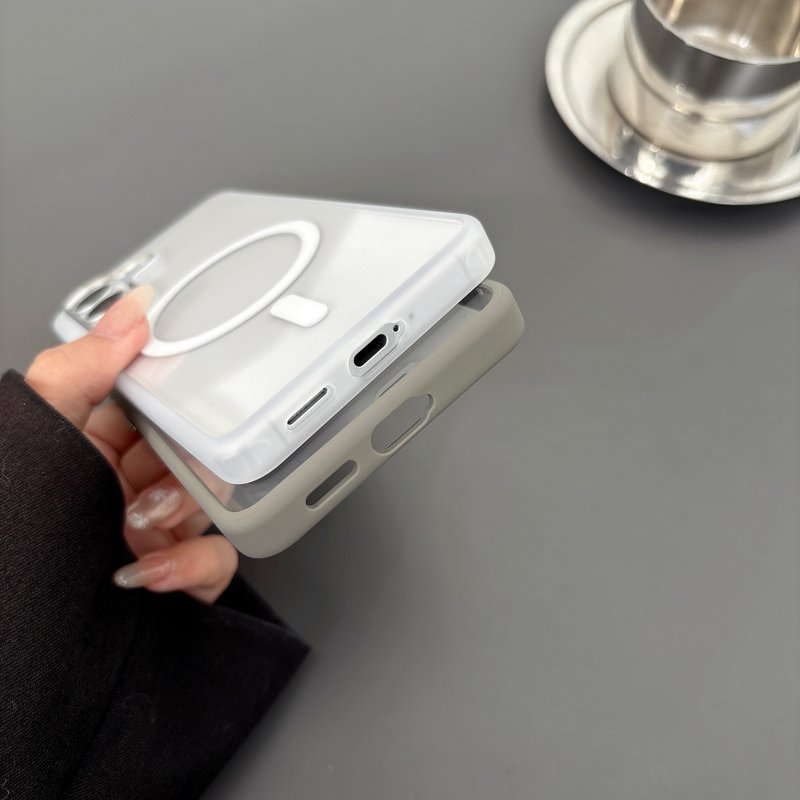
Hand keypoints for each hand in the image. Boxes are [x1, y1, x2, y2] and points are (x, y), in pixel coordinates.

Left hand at [26, 286, 237, 602]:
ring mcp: (157, 532)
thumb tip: (131, 309)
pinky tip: (149, 566)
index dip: (173, 397)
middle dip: (180, 461)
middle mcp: (129, 487)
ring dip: (182, 510)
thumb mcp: (42, 434)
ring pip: (212, 503)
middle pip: (192, 452)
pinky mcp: (178, 574)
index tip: (182, 390)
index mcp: (98, 447)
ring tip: (138, 520)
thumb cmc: (16, 529)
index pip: (156, 406)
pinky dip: (193, 564)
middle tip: (152, 468)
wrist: (19, 634)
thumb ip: (78, 368)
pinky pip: (218, 559)